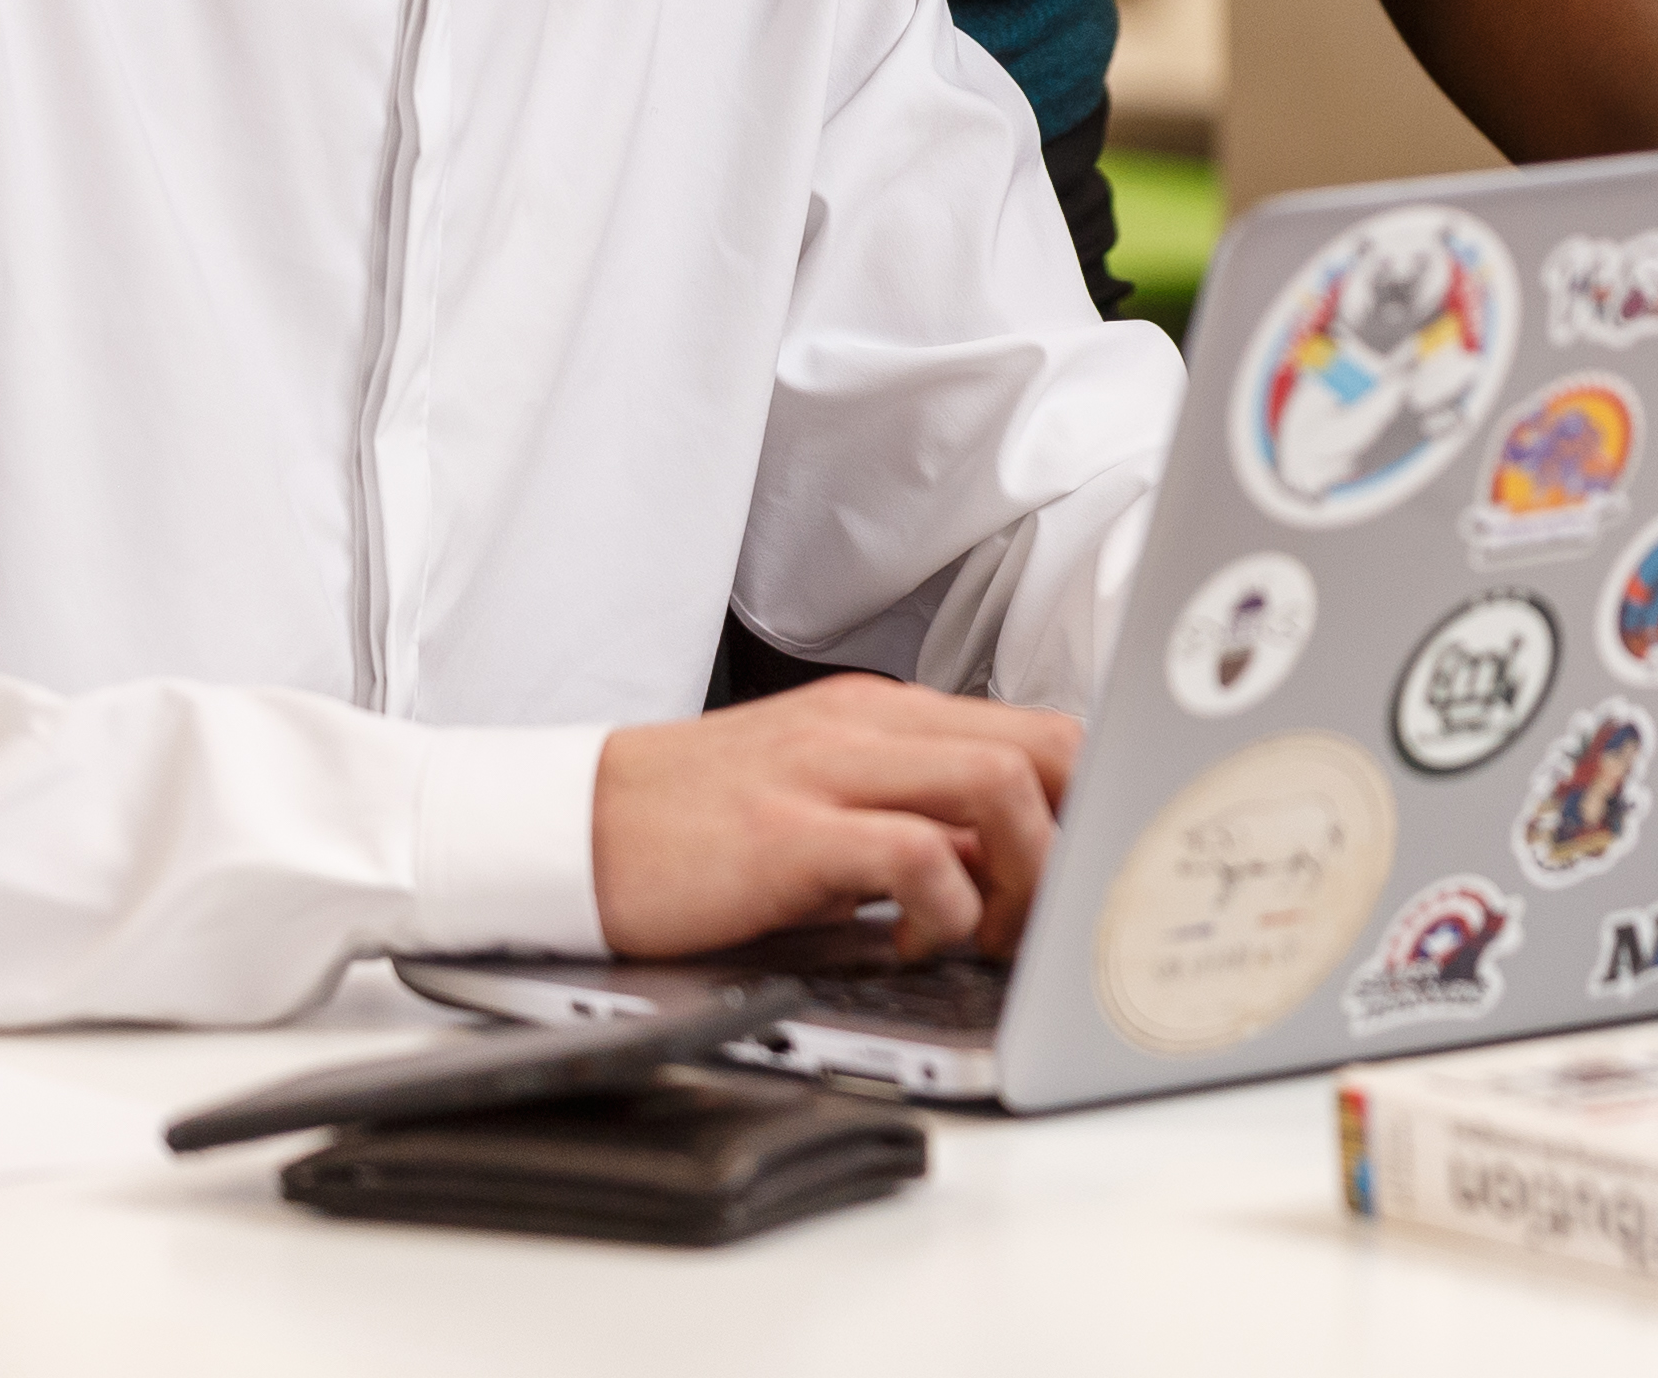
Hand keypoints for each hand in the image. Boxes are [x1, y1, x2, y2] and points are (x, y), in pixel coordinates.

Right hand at [591, 678, 1083, 959]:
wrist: (570, 825)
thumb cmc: (697, 827)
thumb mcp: (827, 809)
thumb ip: (918, 826)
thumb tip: (1009, 875)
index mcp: (887, 715)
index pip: (1039, 731)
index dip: (1087, 803)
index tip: (1083, 871)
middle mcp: (870, 726)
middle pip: (1044, 748)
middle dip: (1075, 833)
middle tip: (1046, 910)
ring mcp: (829, 770)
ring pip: (997, 784)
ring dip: (1022, 872)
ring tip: (987, 932)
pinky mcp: (787, 832)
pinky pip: (913, 854)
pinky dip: (941, 908)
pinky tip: (912, 943)